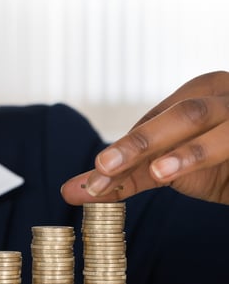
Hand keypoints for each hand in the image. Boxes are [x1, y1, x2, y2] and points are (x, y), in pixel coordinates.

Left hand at [62, 71, 228, 204]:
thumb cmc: (215, 161)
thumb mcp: (167, 166)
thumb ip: (124, 176)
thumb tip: (70, 191)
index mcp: (199, 92)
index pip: (153, 120)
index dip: (122, 150)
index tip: (94, 181)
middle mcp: (225, 98)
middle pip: (185, 115)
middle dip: (142, 141)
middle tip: (106, 166)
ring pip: (222, 131)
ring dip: (190, 154)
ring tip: (161, 173)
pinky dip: (221, 165)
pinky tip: (220, 181)